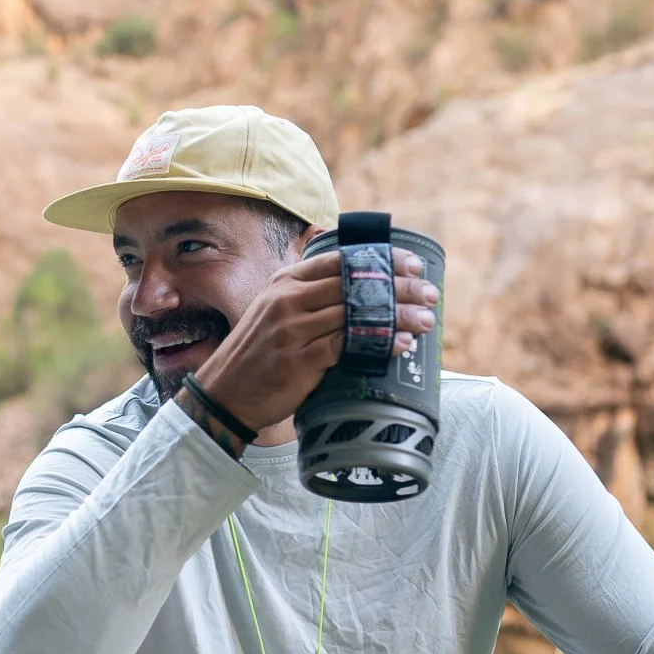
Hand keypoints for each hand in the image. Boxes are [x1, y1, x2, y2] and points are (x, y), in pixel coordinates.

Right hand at [192, 245, 438, 433]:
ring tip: (425, 320)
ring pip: (357, 314)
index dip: (383, 259)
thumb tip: (354, 285)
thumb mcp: (273, 310)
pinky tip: (400, 344)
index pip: (343, 260)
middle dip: (399, 287)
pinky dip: (380, 343)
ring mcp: (293, 329)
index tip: (412, 264)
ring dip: (397, 317)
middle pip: (355, 284)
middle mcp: (288, 300)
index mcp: (285, 281)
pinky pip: (349, 345)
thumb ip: (307, 294)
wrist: (225, 393)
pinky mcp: (300, 359)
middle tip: (428, 293)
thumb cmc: (255, 354)